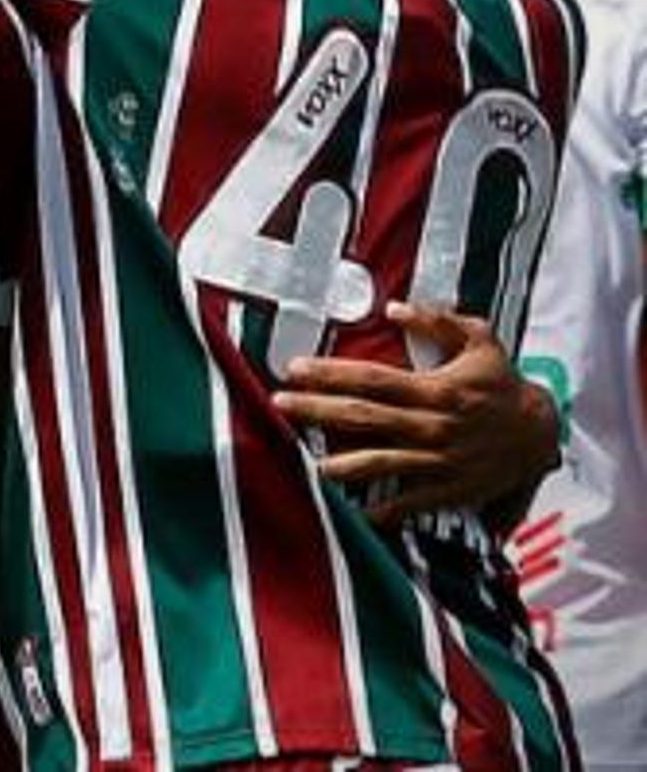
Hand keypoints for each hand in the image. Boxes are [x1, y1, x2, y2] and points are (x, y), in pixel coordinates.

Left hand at [273, 303, 560, 530]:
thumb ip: (439, 321)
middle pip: (363, 418)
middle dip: (316, 411)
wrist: (541, 435)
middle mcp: (431, 427)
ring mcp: (437, 462)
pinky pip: (405, 504)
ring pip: (378, 463)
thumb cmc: (502, 384)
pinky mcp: (446, 491)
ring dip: (338, 463)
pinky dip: (377, 510)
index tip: (294, 369)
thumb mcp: (480, 340)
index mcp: (435, 391)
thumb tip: (396, 307)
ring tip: (302, 461)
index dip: (330, 374)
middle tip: (278, 404)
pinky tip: (347, 511)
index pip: (372, 380)